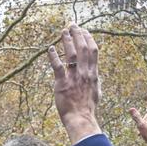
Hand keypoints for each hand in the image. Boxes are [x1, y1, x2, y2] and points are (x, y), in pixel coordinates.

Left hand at [48, 24, 102, 143]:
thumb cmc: (87, 108)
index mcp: (93, 74)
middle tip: (72, 26)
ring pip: (71, 54)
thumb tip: (95, 74)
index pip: (93, 51)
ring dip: (66, 41)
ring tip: (63, 32)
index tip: (84, 31)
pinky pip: (57, 67)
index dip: (88, 38)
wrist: (81, 119)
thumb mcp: (96, 91)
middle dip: (78, 34)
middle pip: (83, 48)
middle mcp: (85, 73)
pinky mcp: (62, 84)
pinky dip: (53, 56)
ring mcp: (74, 78)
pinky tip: (50, 49)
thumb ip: (95, 80)